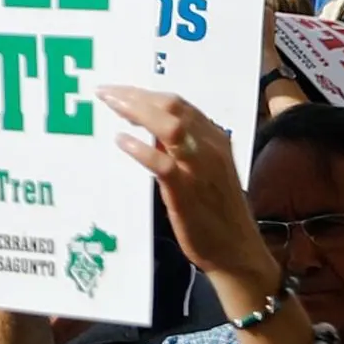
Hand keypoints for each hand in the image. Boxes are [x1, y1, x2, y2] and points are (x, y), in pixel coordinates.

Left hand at [101, 83, 273, 291]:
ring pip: (171, 128)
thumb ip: (179, 149)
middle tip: (105, 92)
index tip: (117, 90)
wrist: (237, 252)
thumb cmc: (215, 212)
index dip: (145, 93)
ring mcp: (201, 169)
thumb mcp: (201, 172)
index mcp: (215, 140)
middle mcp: (211, 148)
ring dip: (137, 111)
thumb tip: (146, 129)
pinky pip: (164, 165)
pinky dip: (141, 149)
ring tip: (110, 105)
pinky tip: (121, 141)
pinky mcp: (188, 193)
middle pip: (173, 107)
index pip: (179, 104)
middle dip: (135, 95)